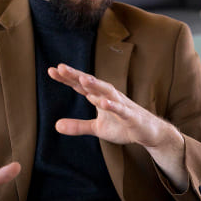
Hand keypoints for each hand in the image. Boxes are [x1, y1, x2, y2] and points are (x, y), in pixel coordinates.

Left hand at [48, 64, 186, 188]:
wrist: (149, 132)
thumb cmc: (123, 126)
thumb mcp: (97, 128)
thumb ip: (78, 126)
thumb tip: (56, 126)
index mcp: (100, 97)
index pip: (81, 85)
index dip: (67, 78)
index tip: (51, 70)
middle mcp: (109, 96)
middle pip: (91, 83)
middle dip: (77, 75)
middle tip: (61, 67)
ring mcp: (121, 104)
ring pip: (106, 92)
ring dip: (95, 85)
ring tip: (82, 79)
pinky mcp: (130, 116)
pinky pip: (121, 109)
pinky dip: (112, 105)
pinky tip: (102, 102)